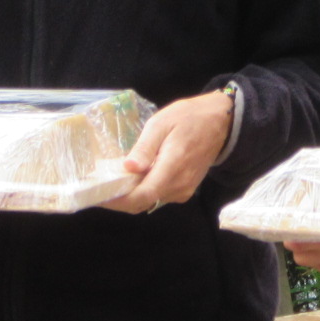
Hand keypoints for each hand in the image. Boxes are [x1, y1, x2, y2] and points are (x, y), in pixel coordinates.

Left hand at [101, 89, 235, 214]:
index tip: (98, 196)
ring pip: (150, 201)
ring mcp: (183, 190)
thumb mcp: (162, 123)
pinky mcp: (185, 189)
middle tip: (100, 188)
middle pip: (142, 202)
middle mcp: (178, 186)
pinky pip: (159, 195)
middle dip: (119, 199)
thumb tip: (129, 168)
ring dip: (131, 195)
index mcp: (172, 168)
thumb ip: (145, 147)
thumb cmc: (189, 118)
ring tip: (113, 181)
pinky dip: (144, 191)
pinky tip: (134, 177)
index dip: (118, 201)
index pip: (141, 196)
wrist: (221, 122)